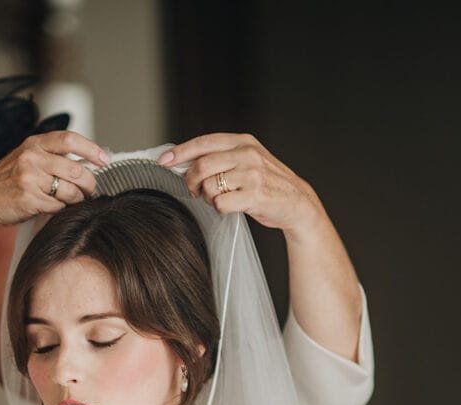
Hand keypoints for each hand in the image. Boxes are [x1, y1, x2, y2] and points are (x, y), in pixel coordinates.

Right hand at [0, 130, 109, 232]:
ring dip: (78, 199)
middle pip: (76, 170)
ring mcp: (30, 179)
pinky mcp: (29, 200)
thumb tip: (86, 162)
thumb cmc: (6, 180)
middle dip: (89, 183)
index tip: (105, 160)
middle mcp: (32, 158)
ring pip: (70, 191)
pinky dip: (61, 210)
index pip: (70, 140)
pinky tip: (55, 208)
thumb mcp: (26, 157)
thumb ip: (52, 156)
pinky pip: (58, 207)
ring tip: (75, 201)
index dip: (92, 149)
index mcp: (34, 144)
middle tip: (91, 190)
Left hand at [158, 132, 320, 233]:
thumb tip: (186, 162)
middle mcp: (247, 154)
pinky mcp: (255, 195)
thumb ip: (223, 157)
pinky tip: (230, 207)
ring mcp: (252, 174)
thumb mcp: (247, 160)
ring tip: (218, 199)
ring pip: (210, 185)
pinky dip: (220, 209)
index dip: (180, 152)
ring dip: (208, 197)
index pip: (204, 142)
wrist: (296, 203)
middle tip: (193, 190)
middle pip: (202, 165)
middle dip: (191, 180)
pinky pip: (221, 203)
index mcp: (243, 141)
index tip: (164, 161)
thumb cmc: (267, 184)